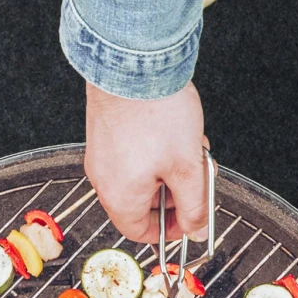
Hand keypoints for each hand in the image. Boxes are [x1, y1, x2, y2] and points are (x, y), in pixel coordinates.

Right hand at [84, 81, 209, 243]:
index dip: (170, 229)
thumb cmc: (156, 113)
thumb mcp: (188, 167)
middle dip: (174, 193)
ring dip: (167, 170)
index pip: (141, 232)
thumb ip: (196, 205)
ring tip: (188, 148)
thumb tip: (197, 230)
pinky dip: (153, 153)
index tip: (191, 217)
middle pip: (140, 204)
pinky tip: (171, 134)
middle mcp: (103, 180)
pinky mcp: (103, 136)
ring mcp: (100, 156)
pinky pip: (129, 158)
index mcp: (120, 196)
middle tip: (196, 175)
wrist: (133, 66)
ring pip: (138, 178)